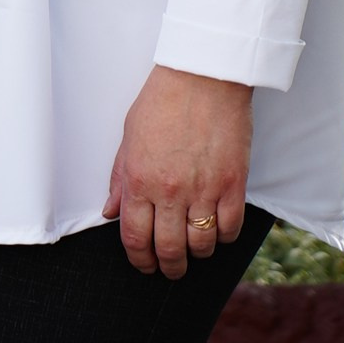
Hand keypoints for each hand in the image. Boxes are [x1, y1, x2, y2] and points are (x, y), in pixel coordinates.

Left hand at [105, 66, 252, 277]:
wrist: (204, 75)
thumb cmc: (163, 99)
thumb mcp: (129, 136)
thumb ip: (120, 178)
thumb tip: (110, 212)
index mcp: (139, 179)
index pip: (135, 238)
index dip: (139, 260)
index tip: (145, 265)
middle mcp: (170, 191)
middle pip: (169, 250)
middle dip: (169, 266)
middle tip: (171, 268)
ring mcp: (204, 189)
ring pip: (201, 245)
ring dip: (197, 254)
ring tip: (194, 248)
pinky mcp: (234, 184)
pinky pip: (230, 228)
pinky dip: (224, 236)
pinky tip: (218, 229)